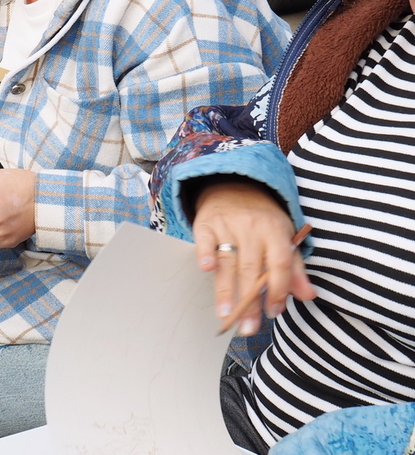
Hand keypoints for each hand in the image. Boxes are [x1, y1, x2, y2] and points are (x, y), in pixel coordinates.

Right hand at [192, 181, 315, 335]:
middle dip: (248, 301)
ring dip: (226, 290)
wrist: (235, 184)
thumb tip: (308, 296)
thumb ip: (295, 268)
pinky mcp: (206, 223)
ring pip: (227, 261)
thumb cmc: (264, 218)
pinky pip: (204, 240)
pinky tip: (206, 269)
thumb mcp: (285, 237)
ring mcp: (227, 225)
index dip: (277, 290)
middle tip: (247, 328)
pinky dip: (205, 254)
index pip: (279, 264)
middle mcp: (251, 228)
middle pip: (251, 269)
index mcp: (275, 231)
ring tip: (226, 315)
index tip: (273, 312)